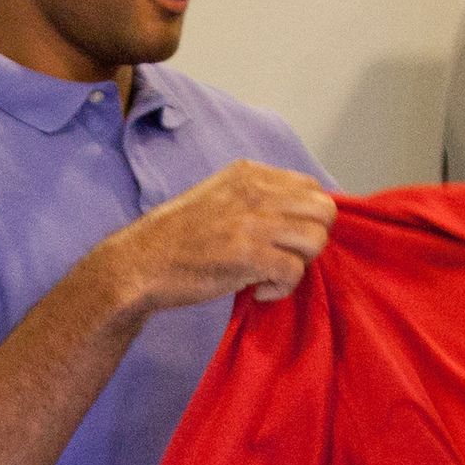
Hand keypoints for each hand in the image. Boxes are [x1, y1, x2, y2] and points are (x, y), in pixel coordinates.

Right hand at [96, 162, 337, 313]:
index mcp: (249, 173)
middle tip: (284, 256)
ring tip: (270, 275)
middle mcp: (255, 191)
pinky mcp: (249, 254)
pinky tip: (257, 291)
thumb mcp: (219, 197)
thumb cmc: (177, 238)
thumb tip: (296, 215)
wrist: (140, 263)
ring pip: (316, 240)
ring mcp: (253, 221)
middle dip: (311, 239)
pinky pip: (295, 271)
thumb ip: (255, 198)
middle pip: (324, 211)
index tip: (283, 238)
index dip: (306, 217)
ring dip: (299, 264)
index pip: (311, 187)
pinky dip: (281, 288)